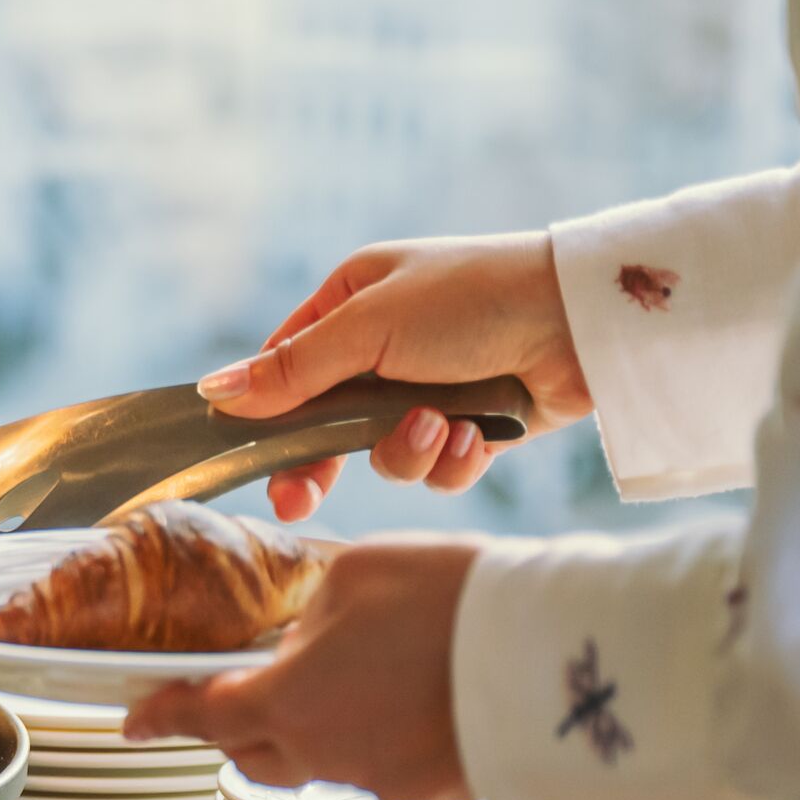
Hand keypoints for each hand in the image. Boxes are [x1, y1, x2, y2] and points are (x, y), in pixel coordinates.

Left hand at [121, 539, 478, 799]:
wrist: (559, 658)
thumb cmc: (454, 603)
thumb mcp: (355, 576)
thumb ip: (310, 612)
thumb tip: (308, 635)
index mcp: (286, 702)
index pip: (201, 717)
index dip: (162, 716)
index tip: (137, 722)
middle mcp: (325, 755)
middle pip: (254, 753)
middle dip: (236, 726)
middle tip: (240, 695)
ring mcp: (384, 782)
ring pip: (322, 764)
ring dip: (316, 731)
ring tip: (348, 684)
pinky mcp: (438, 794)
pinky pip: (384, 770)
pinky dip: (379, 741)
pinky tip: (409, 703)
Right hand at [197, 232, 592, 519]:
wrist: (584, 323)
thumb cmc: (473, 300)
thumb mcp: (367, 328)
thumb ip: (292, 370)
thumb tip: (215, 392)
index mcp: (353, 302)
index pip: (286, 365)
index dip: (266, 412)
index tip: (248, 457)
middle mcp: (388, 346)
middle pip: (327, 422)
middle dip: (322, 460)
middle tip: (300, 500)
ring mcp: (431, 388)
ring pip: (384, 451)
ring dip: (407, 450)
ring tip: (441, 427)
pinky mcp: (474, 426)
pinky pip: (439, 467)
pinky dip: (455, 458)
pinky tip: (478, 434)